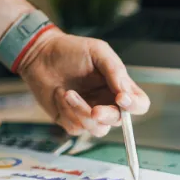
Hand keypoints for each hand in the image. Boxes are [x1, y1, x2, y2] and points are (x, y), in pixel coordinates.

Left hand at [16, 27, 149, 136]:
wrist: (40, 55)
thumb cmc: (71, 50)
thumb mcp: (97, 51)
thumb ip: (115, 70)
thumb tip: (126, 92)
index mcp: (119, 87)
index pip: (139, 104)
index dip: (134, 106)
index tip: (122, 98)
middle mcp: (107, 103)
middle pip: (120, 121)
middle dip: (107, 116)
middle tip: (95, 110)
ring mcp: (90, 114)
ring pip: (98, 129)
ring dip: (82, 113)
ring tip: (68, 93)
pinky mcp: (72, 121)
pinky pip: (76, 128)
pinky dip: (67, 112)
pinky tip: (60, 95)